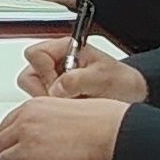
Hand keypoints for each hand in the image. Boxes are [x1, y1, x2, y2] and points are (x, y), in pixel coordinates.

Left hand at [0, 96, 130, 159]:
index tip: (14, 146)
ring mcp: (28, 147)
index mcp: (31, 108)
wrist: (113, 133)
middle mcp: (24, 125)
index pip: (4, 126)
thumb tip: (42, 130)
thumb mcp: (64, 106)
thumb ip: (46, 118)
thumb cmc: (101, 120)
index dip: (10, 139)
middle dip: (6, 154)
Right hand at [16, 38, 147, 102]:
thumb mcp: (103, 77)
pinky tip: (74, 108)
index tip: (61, 83)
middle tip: (68, 96)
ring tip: (74, 102)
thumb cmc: (121, 81)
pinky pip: (42, 106)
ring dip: (51, 102)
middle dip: (46, 91)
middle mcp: (54, 63)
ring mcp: (53, 81)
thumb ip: (78, 80)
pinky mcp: (54, 97)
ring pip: (33, 92)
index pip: (35, 54)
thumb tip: (56, 88)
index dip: (44, 70)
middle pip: (29, 75)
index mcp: (63, 48)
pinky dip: (56, 111)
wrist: (131, 96)